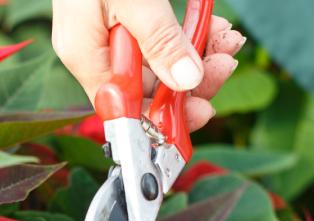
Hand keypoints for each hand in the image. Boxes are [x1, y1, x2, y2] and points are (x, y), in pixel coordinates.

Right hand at [52, 0, 245, 130]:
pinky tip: (212, 25)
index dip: (162, 116)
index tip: (201, 112)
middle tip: (225, 63)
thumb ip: (159, 40)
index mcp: (86, 54)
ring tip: (227, 38)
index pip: (123, 108)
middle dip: (192, 78)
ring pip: (160, 62)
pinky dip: (188, 34)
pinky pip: (161, 38)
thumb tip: (186, 81)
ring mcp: (111, 33)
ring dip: (197, 54)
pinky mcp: (127, 16)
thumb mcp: (135, 0)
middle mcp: (95, 50)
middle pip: (148, 86)